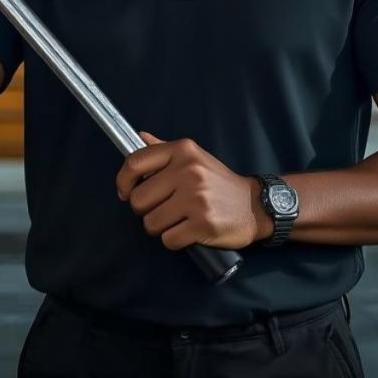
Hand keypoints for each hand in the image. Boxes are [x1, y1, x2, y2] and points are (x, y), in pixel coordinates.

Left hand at [115, 132, 271, 250]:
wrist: (254, 205)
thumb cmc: (218, 182)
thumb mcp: (194, 158)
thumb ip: (164, 149)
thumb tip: (138, 136)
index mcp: (183, 150)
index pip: (135, 162)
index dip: (123, 180)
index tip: (125, 191)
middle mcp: (188, 170)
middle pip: (138, 199)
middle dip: (146, 210)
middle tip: (164, 209)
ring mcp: (196, 197)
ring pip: (150, 223)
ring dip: (160, 227)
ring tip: (178, 220)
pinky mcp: (203, 223)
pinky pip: (168, 240)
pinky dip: (175, 240)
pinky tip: (189, 231)